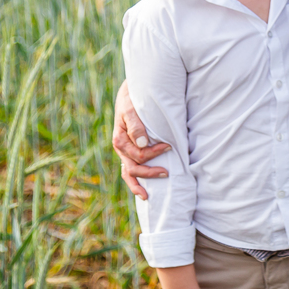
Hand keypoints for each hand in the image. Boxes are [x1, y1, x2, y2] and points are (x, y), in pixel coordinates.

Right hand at [112, 79, 170, 198]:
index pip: (138, 154)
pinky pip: (130, 169)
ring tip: (147, 196)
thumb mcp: (131, 109)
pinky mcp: (129, 151)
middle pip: (132, 168)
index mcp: (120, 139)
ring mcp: (124, 152)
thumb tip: (142, 143)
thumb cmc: (132, 100)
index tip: (169, 147)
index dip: (154, 154)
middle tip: (167, 173)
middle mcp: (121, 148)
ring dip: (139, 183)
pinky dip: (136, 180)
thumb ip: (136, 125)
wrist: (130, 93)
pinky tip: (144, 189)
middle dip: (149, 173)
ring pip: (128, 173)